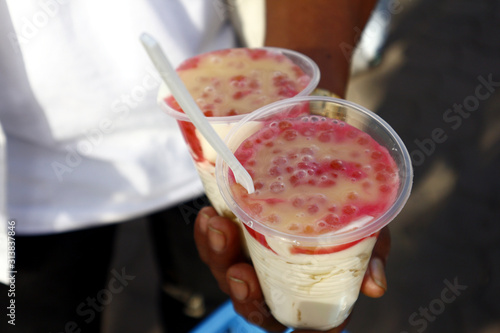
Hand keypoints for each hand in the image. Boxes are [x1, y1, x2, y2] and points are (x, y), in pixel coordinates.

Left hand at [194, 206, 390, 332]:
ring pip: (227, 276)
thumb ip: (371, 253)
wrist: (316, 166)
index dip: (309, 332)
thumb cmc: (342, 206)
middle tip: (241, 273)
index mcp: (311, 288)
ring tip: (219, 227)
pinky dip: (206, 236)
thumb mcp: (360, 224)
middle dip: (245, 296)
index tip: (305, 332)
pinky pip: (212, 248)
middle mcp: (277, 281)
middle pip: (255, 306)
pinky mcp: (232, 239)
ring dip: (219, 258)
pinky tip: (208, 215)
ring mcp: (252, 260)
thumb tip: (375, 287)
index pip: (309, 324)